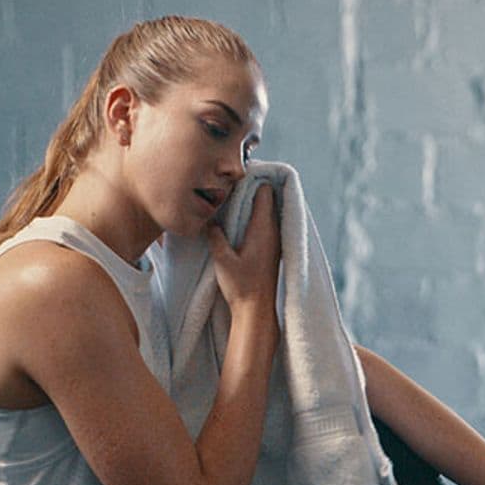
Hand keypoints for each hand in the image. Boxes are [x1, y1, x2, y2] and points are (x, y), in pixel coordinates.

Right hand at [207, 183, 280, 313]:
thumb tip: (209, 220)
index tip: (237, 174)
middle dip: (252, 188)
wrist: (256, 310)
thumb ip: (215, 235)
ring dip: (254, 203)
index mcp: (263, 229)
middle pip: (268, 199)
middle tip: (231, 183)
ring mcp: (275, 241)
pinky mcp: (272, 250)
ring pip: (268, 211)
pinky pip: (267, 224)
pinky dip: (256, 216)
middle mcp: (273, 232)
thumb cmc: (241, 286)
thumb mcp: (222, 259)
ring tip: (233, 198)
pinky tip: (241, 219)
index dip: (253, 180)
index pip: (265, 193)